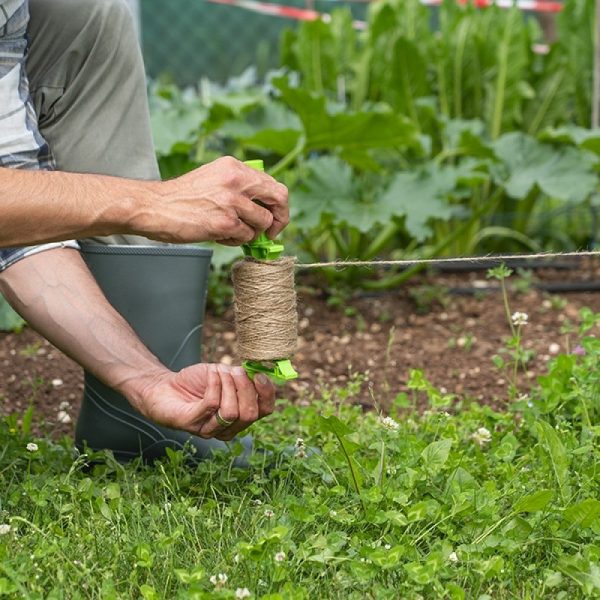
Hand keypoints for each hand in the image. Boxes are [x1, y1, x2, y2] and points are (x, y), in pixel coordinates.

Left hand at [132, 363, 275, 440]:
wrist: (164, 386)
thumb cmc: (197, 382)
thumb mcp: (225, 375)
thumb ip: (243, 377)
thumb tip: (258, 372)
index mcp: (241, 415)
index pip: (265, 410)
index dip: (266, 393)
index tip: (259, 374)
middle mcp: (228, 428)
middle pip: (250, 414)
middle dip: (245, 388)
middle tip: (235, 370)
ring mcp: (209, 429)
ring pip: (231, 412)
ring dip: (227, 386)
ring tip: (218, 371)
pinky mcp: (191, 424)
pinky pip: (211, 404)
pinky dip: (213, 383)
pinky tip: (209, 373)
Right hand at [144, 156, 288, 244]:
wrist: (154, 207)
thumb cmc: (182, 197)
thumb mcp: (213, 178)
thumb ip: (238, 186)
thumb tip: (264, 206)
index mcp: (234, 167)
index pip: (272, 184)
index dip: (277, 204)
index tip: (273, 216)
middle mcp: (236, 180)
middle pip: (279, 198)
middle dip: (281, 219)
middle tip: (271, 232)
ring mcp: (232, 201)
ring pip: (263, 222)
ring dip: (252, 233)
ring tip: (232, 232)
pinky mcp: (225, 222)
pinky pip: (246, 236)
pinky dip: (236, 241)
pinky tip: (220, 236)